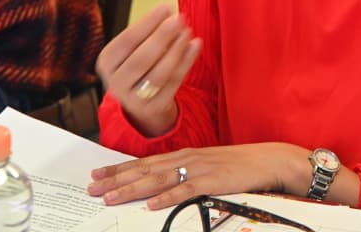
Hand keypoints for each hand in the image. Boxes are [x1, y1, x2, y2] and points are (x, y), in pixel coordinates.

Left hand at [87, 142, 310, 209]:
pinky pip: (187, 190)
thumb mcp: (207, 166)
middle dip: (116, 179)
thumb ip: (184, 173)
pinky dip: (168, 197)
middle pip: (144, 170)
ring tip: (111, 196)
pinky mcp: (214, 180)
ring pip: (158, 179)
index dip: (119, 168)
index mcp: (184, 155)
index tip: (97, 174)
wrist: (269, 159)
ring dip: (132, 189)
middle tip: (92, 187)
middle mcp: (187, 158)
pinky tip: (152, 205)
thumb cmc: (240, 165)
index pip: (144, 162)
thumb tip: (160, 186)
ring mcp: (199, 168)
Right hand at [95, 5, 201, 136]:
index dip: (147, 23)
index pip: (126, 41)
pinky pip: (174, 83)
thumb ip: (146, 33)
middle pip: (141, 59)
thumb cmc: (137, 67)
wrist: (140, 105)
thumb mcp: (132, 50)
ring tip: (188, 32)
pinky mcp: (154, 108)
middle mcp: (116, 83)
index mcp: (106, 62)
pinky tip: (195, 45)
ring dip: (176, 50)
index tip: (166, 7)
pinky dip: (186, 63)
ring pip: (158, 74)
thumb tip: (168, 12)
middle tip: (179, 19)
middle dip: (162, 36)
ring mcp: (134, 99)